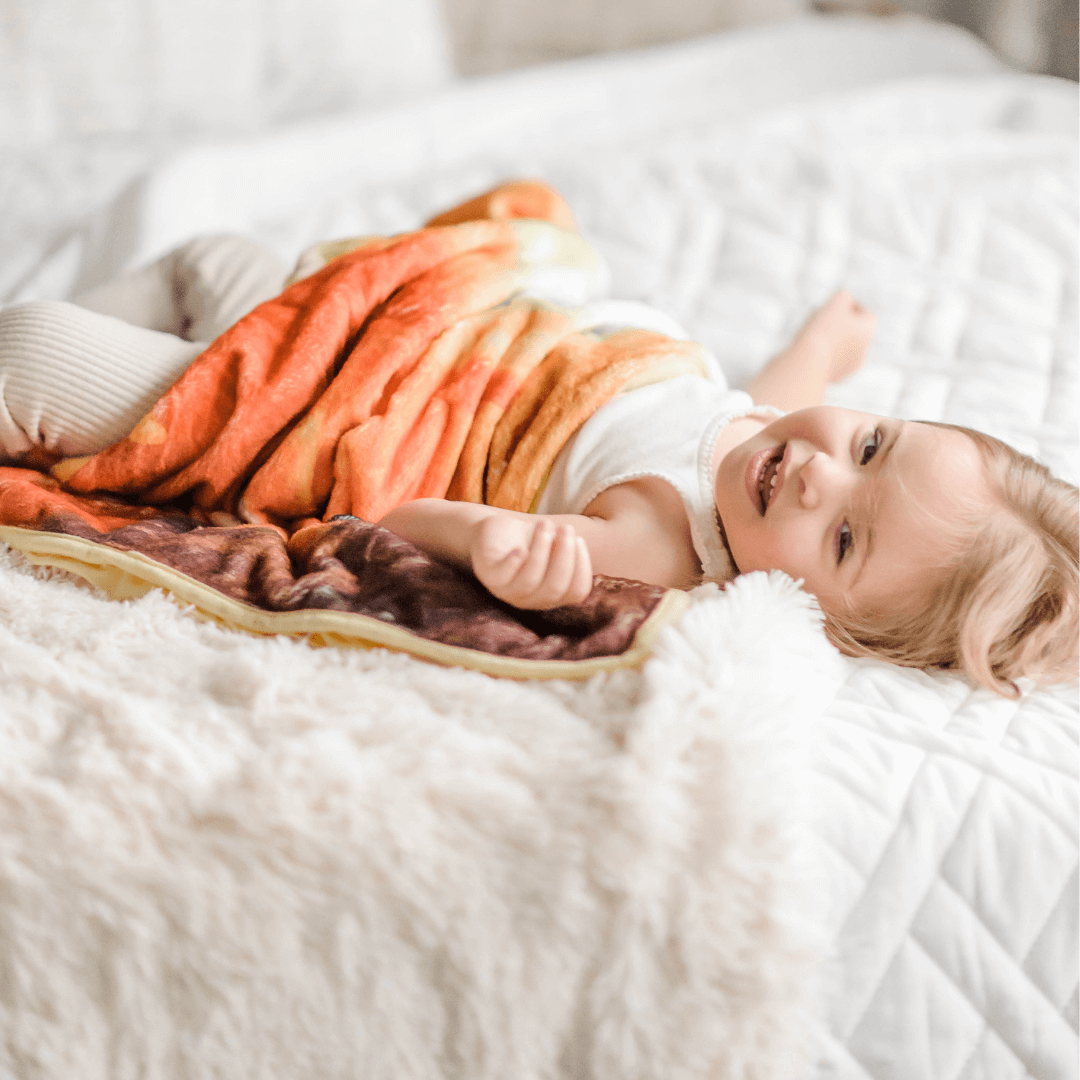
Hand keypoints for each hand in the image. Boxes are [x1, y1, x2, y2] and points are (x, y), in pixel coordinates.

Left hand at [470, 515, 592, 608]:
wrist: (495, 531)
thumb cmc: (529, 539)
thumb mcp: (552, 544)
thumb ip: (568, 550)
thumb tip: (578, 544)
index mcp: (552, 595)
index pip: (576, 592)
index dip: (582, 567)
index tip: (579, 540)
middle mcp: (531, 599)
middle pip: (554, 588)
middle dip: (565, 556)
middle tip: (566, 528)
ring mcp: (508, 590)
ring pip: (529, 582)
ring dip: (541, 550)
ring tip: (544, 524)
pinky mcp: (488, 576)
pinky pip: (501, 577)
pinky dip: (512, 563)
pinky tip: (519, 548)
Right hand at [797, 290, 876, 383]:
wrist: (808, 362)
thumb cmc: (823, 329)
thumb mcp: (835, 302)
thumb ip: (844, 296)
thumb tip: (845, 298)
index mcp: (867, 331)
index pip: (866, 315)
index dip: (852, 307)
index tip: (836, 306)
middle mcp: (864, 350)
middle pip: (856, 333)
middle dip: (843, 325)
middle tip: (824, 320)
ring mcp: (851, 366)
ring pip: (845, 349)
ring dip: (835, 341)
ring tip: (817, 336)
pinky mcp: (837, 377)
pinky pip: (834, 363)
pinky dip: (827, 356)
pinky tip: (813, 352)